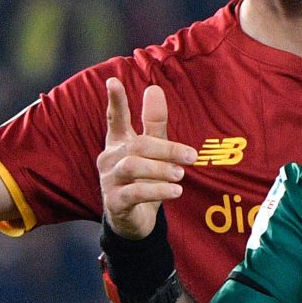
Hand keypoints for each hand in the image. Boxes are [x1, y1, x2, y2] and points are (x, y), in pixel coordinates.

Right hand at [98, 79, 195, 240]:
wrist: (133, 222)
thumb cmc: (143, 180)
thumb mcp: (153, 151)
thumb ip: (154, 123)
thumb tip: (154, 88)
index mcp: (118, 143)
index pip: (114, 119)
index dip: (115, 101)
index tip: (113, 80)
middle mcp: (110, 159)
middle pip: (138, 145)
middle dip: (167, 149)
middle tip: (192, 156)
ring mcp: (109, 181)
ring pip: (133, 167)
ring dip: (161, 169)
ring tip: (181, 174)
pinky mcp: (115, 202)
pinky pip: (134, 193)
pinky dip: (157, 190)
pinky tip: (175, 191)